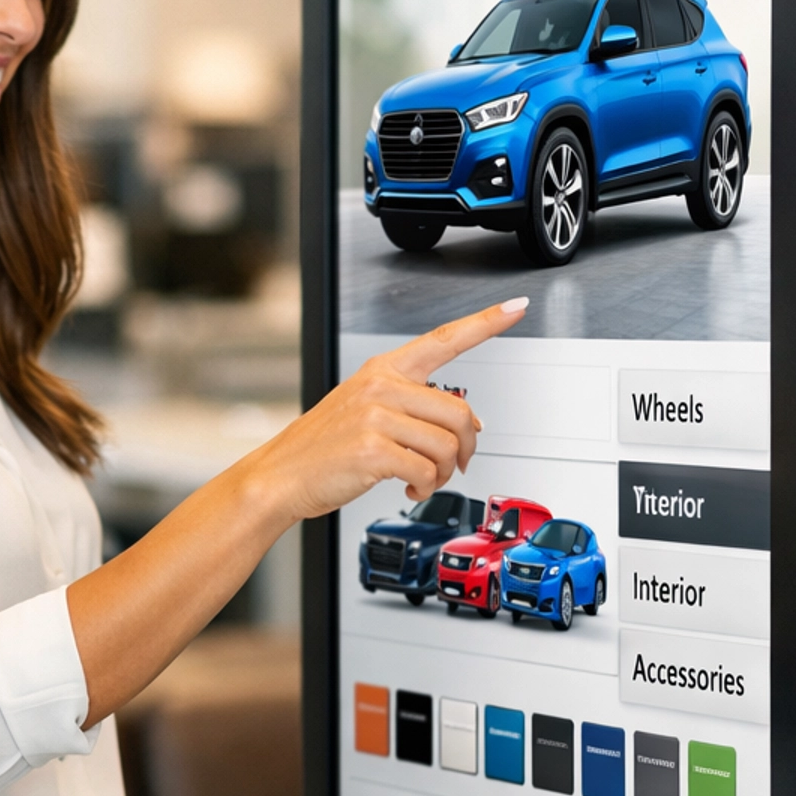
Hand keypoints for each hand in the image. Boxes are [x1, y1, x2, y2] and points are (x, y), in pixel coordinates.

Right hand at [249, 297, 526, 523]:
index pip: (443, 339)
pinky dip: (424, 487)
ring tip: (423, 478)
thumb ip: (413, 408)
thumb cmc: (322, 447)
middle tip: (456, 464)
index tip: (515, 307)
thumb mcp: (364, 411)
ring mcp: (375, 416)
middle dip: (466, 447)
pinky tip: (408, 488)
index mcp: (383, 370)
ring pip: (447, 445)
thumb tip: (470, 426)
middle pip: (459, 411)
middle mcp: (381, 386)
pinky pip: (426, 471)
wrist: (280, 475)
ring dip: (443, 473)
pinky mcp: (372, 450)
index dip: (485, 323)